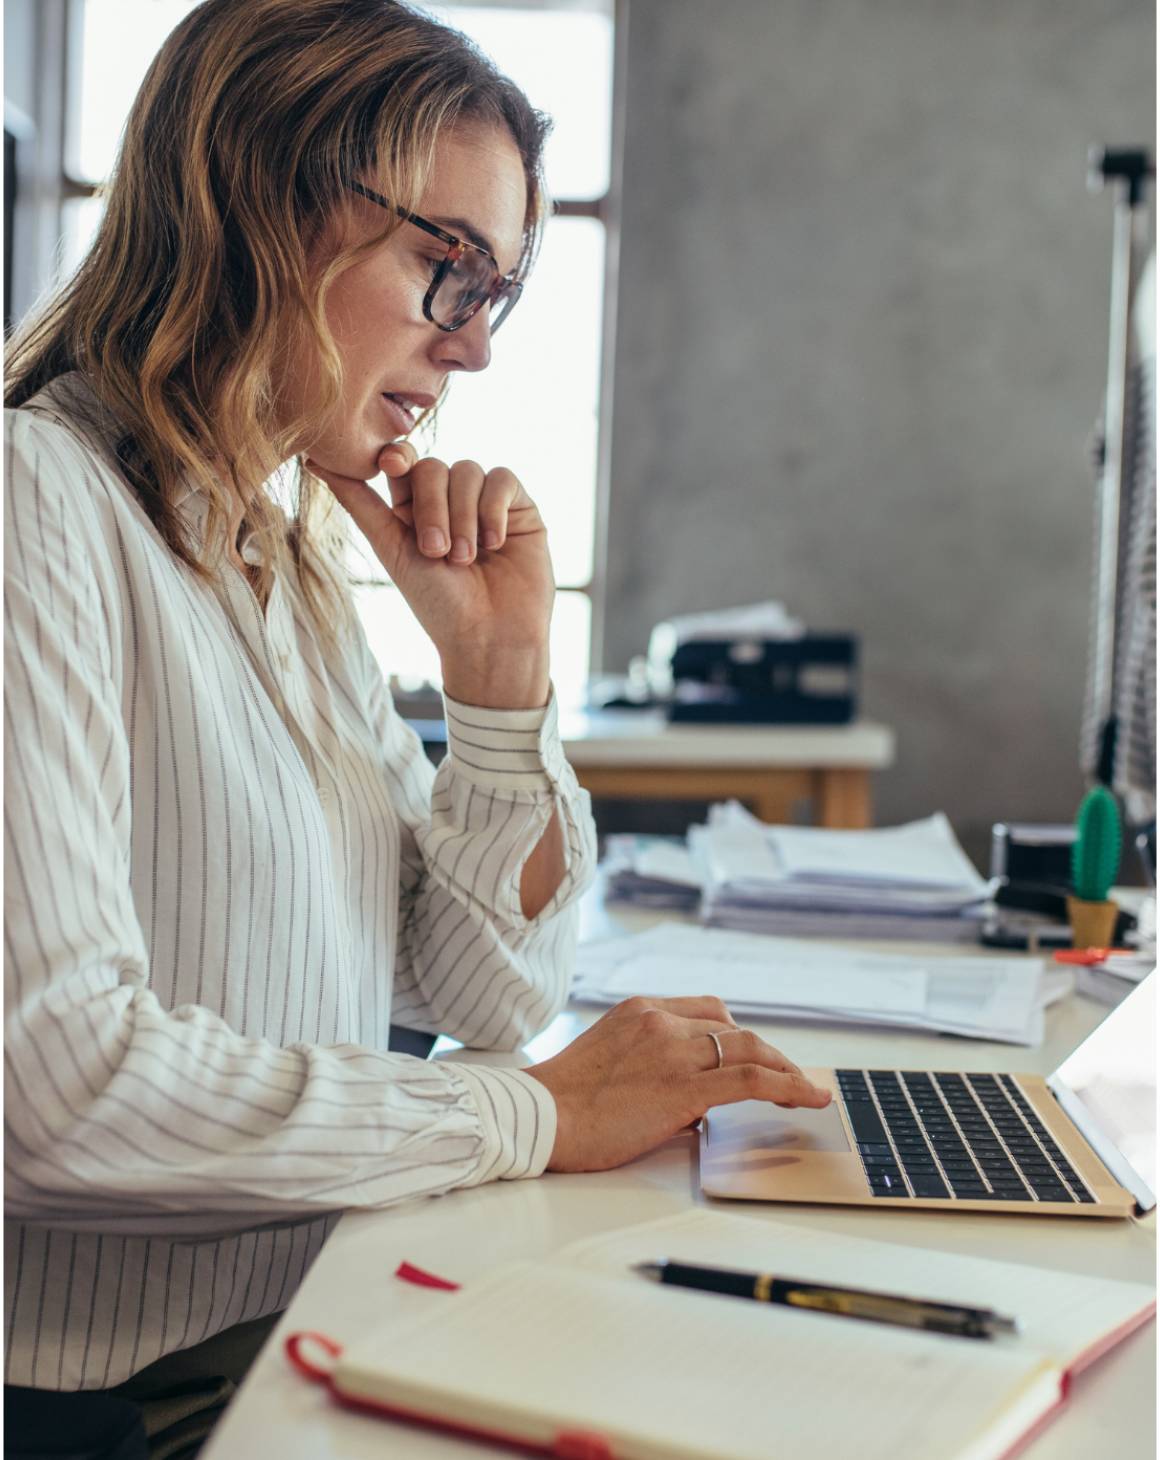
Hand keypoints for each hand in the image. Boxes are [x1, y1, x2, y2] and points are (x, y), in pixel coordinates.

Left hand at [306, 442, 554, 707]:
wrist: (490, 638)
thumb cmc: (438, 604)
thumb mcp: (391, 550)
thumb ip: (359, 503)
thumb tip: (313, 461)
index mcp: (413, 509)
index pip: (402, 463)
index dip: (396, 456)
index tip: (390, 464)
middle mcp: (450, 500)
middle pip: (433, 467)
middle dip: (432, 508)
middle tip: (436, 552)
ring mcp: (485, 502)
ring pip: (467, 471)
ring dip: (464, 516)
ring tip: (466, 559)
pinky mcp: (519, 508)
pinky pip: (502, 480)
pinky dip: (493, 510)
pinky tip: (494, 544)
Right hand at [524, 996, 831, 1171]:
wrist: (540, 1116)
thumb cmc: (564, 1103)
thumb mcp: (609, 1062)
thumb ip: (651, 1067)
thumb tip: (691, 1105)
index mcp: (640, 1010)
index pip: (707, 1010)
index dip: (737, 1035)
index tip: (754, 1055)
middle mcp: (661, 1021)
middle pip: (732, 1027)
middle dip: (767, 1053)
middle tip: (788, 1076)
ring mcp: (674, 1050)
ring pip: (749, 1049)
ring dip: (784, 1069)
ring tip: (806, 1090)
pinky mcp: (685, 1086)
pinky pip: (751, 1079)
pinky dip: (789, 1085)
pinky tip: (810, 1098)